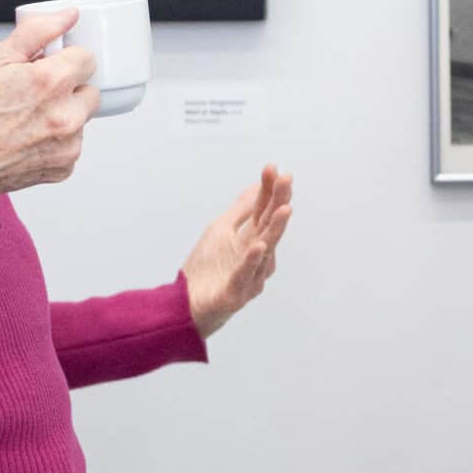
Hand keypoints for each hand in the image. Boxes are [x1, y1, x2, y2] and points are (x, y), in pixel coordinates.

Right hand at [0, 10, 99, 199]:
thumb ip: (38, 31)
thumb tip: (69, 16)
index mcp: (52, 82)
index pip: (88, 58)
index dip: (66, 60)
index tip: (49, 68)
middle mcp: (67, 116)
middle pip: (91, 89)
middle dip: (69, 88)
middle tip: (37, 94)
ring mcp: (69, 145)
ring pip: (82, 118)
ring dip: (65, 114)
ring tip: (29, 118)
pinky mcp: (65, 167)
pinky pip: (72, 143)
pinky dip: (57, 140)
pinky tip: (30, 138)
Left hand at [182, 166, 294, 337]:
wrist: (185, 304)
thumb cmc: (206, 270)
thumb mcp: (221, 231)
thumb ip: (240, 210)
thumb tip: (256, 186)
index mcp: (251, 240)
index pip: (264, 211)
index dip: (269, 190)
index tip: (273, 168)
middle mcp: (256, 257)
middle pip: (269, 226)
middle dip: (279, 202)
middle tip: (287, 180)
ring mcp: (250, 276)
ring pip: (265, 249)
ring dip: (275, 229)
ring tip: (284, 208)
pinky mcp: (236, 293)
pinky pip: (245, 274)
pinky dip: (252, 261)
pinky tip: (257, 246)